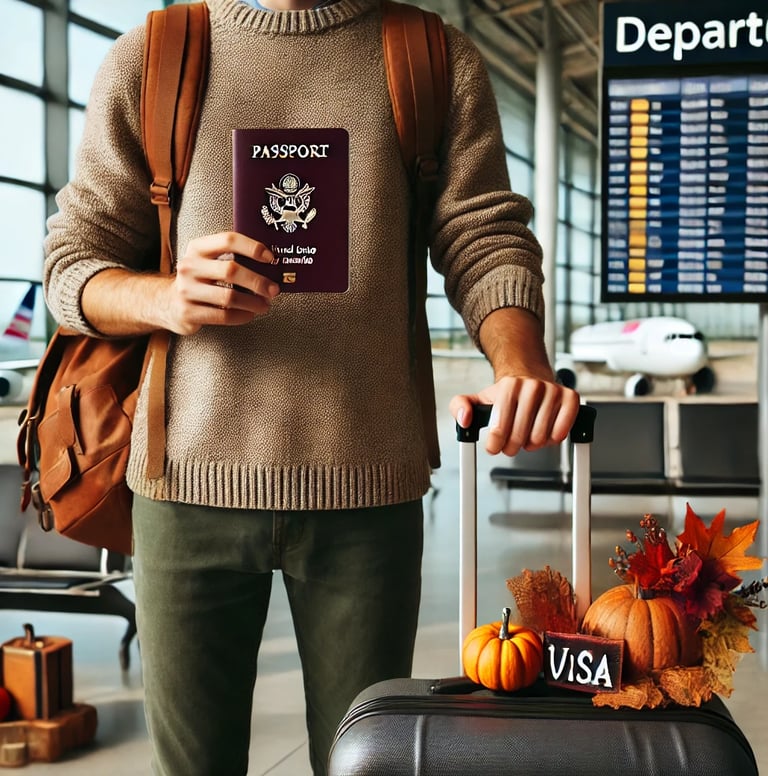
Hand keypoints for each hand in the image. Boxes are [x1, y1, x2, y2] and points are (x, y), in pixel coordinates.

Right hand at [166, 232, 279, 334]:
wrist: (168, 302)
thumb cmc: (199, 280)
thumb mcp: (208, 262)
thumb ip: (232, 259)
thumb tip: (271, 267)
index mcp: (197, 248)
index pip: (228, 240)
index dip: (252, 248)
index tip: (270, 258)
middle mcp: (189, 266)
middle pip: (231, 270)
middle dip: (258, 281)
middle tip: (273, 290)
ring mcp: (186, 290)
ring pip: (228, 296)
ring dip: (253, 302)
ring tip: (265, 305)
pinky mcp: (189, 313)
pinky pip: (223, 316)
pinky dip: (242, 316)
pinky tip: (250, 314)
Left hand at [450, 375, 579, 456]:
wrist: (529, 379)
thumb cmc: (505, 395)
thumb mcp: (478, 398)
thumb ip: (459, 406)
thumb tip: (464, 419)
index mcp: (510, 386)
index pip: (500, 427)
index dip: (495, 444)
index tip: (493, 447)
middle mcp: (533, 386)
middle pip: (520, 436)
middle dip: (512, 446)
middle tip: (510, 444)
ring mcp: (553, 391)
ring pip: (540, 437)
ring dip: (531, 444)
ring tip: (526, 436)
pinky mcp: (571, 398)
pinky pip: (562, 432)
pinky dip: (552, 439)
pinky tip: (544, 433)